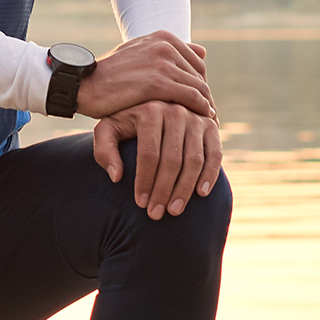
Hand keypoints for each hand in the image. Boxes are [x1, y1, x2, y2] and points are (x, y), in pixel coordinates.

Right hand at [76, 31, 212, 120]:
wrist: (83, 84)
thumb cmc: (109, 75)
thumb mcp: (139, 54)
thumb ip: (168, 52)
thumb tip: (203, 51)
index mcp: (163, 37)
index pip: (196, 64)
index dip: (201, 86)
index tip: (203, 104)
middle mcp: (165, 45)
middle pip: (199, 76)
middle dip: (206, 97)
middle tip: (210, 118)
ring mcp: (162, 62)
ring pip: (198, 87)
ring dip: (206, 107)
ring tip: (207, 125)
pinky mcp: (157, 82)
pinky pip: (191, 97)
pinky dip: (199, 110)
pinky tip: (200, 123)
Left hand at [91, 100, 222, 218]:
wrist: (153, 104)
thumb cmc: (127, 122)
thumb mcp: (108, 129)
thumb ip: (104, 150)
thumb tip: (117, 177)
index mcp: (150, 111)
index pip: (149, 153)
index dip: (145, 181)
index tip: (140, 204)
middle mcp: (176, 111)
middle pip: (172, 159)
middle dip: (163, 191)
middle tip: (155, 214)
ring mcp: (196, 118)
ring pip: (194, 160)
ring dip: (185, 189)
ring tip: (174, 211)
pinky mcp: (211, 127)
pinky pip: (215, 154)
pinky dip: (210, 175)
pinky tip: (201, 194)